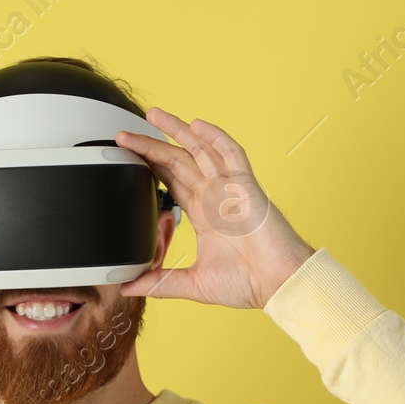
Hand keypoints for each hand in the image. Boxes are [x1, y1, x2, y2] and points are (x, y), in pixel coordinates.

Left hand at [115, 108, 314, 307]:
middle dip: (152, 145)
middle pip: (178, 161)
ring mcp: (230, 188)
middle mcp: (215, 196)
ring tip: (153, 115)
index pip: (171, 181)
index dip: (150, 166)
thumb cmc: (249, 282)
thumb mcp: (193, 284)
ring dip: (177, 131)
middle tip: (125, 134)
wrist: (279, 283)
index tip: (128, 156)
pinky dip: (215, 137)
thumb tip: (129, 288)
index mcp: (204, 214)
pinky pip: (230, 154)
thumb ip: (160, 283)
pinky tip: (197, 125)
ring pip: (200, 150)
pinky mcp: (246, 187)